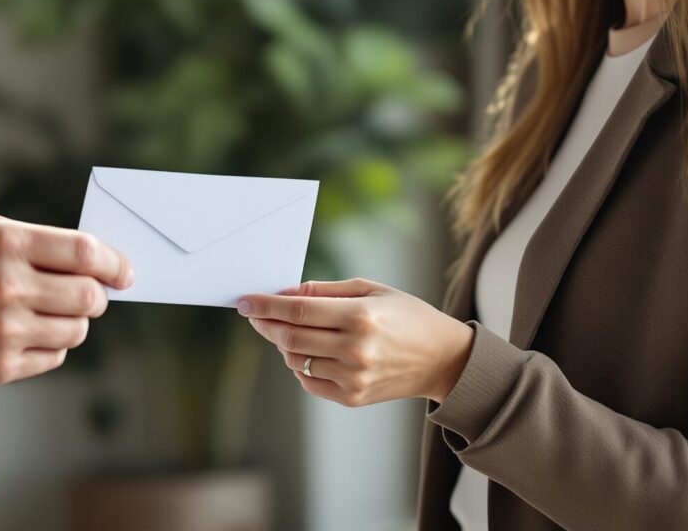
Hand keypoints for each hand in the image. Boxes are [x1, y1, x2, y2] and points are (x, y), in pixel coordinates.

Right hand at [0, 214, 132, 384]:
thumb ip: (38, 241)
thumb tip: (96, 260)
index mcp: (7, 245)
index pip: (85, 253)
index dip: (114, 263)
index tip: (125, 273)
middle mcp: (8, 287)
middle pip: (89, 296)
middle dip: (98, 296)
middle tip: (91, 295)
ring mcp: (4, 331)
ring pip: (76, 331)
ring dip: (74, 322)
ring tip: (50, 313)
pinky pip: (54, 358)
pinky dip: (52, 346)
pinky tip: (27, 333)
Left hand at [238, 279, 472, 406]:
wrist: (443, 360)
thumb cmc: (408, 316)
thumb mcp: (372, 290)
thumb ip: (326, 291)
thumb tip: (287, 292)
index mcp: (360, 316)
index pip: (297, 311)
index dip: (265, 305)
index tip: (244, 302)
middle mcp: (354, 349)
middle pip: (290, 337)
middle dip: (265, 324)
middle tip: (255, 314)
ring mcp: (353, 377)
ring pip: (296, 360)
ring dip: (284, 344)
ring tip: (290, 330)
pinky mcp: (352, 398)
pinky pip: (309, 381)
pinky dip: (300, 365)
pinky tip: (309, 352)